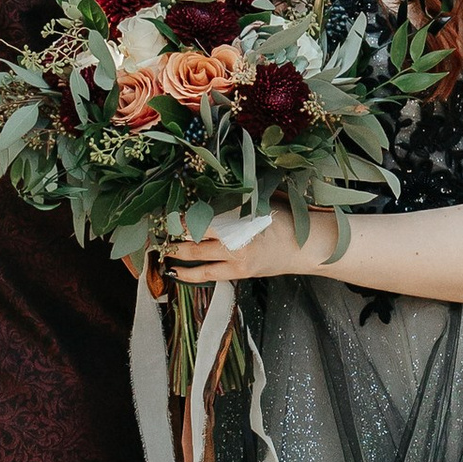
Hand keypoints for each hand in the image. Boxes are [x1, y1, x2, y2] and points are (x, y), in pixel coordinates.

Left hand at [158, 209, 343, 289]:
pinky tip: (174, 270)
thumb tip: (208, 187)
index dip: (181, 213)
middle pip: (194, 234)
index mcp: (241, 216)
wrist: (307, 248)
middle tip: (155, 228)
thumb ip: (236, 200)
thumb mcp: (262, 202)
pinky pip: (208, 275)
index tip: (165, 209)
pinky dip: (189, 273)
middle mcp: (236, 237)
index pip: (203, 213)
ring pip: (196, 256)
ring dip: (175, 253)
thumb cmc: (286, 219)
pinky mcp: (239, 273)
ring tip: (159, 249)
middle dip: (172, 232)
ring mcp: (236, 258)